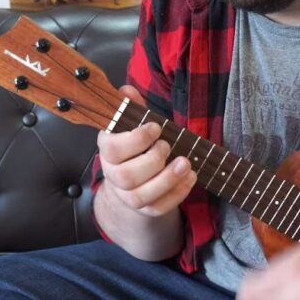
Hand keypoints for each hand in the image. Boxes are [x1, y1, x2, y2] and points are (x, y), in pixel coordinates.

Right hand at [96, 85, 196, 217]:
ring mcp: (128, 196)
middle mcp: (114, 176)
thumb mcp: (132, 125)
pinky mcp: (145, 209)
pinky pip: (159, 207)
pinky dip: (177, 193)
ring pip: (141, 196)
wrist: (130, 181)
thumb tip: (126, 90)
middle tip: (167, 146)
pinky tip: (190, 177)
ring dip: (167, 180)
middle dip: (152, 161)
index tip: (156, 128)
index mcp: (109, 151)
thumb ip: (131, 108)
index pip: (112, 149)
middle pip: (126, 176)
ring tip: (185, 163)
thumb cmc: (135, 147)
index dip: (135, 140)